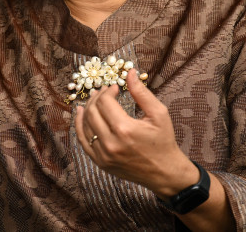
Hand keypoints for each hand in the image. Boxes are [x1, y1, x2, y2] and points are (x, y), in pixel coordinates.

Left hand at [74, 69, 197, 197]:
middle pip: (92, 112)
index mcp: (125, 129)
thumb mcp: (159, 114)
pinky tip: (82, 113)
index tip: (115, 87)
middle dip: (96, 97)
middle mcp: (111, 143)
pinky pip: (83, 141)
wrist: (164, 172)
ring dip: (88, 108)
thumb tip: (130, 72)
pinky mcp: (100, 162)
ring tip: (94, 99)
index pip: (105, 102)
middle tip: (104, 91)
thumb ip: (142, 93)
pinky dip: (80, 125)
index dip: (108, 91)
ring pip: (85, 125)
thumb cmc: (163, 141)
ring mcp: (103, 155)